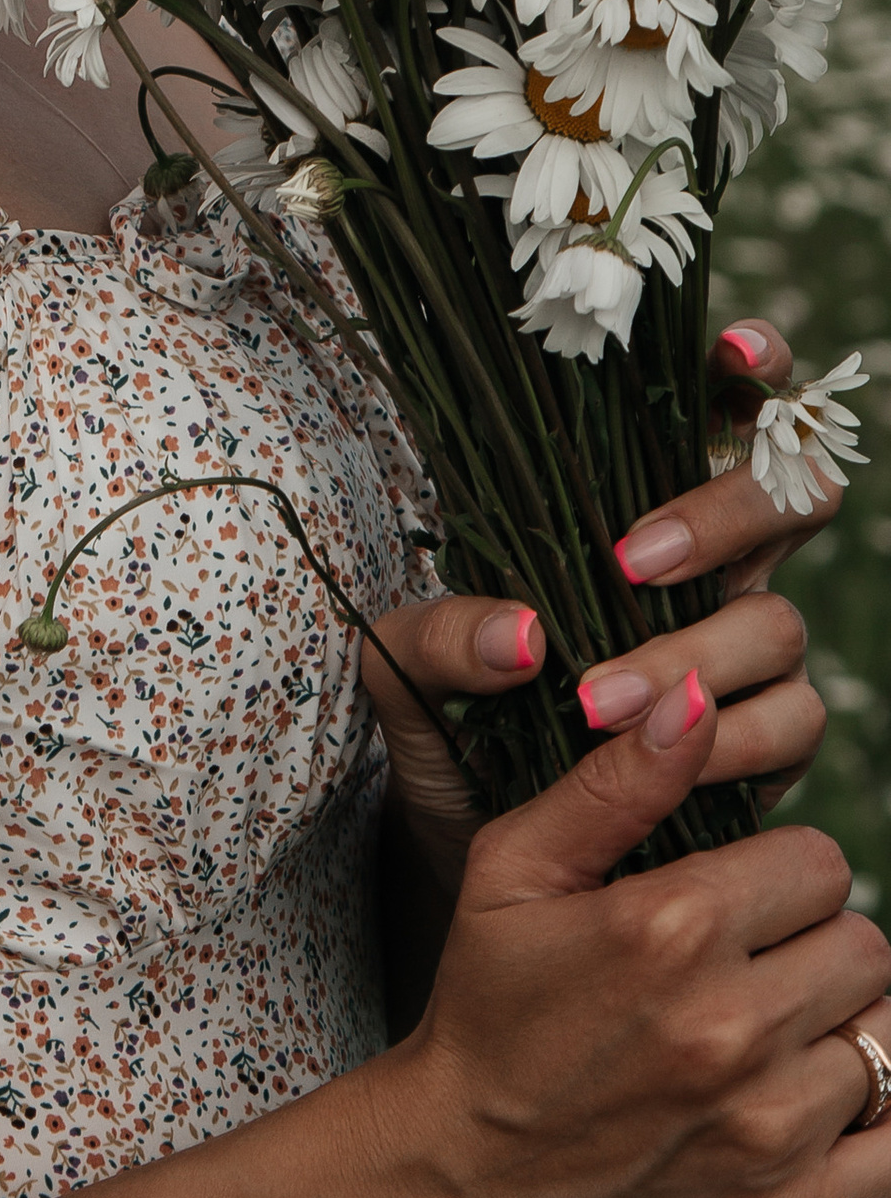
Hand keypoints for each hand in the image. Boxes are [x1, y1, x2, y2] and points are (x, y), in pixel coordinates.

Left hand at [363, 312, 837, 883]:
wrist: (469, 845)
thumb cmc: (443, 726)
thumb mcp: (403, 671)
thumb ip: (437, 639)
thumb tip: (521, 638)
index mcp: (636, 502)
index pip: (723, 406)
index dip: (754, 366)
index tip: (735, 352)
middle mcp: (715, 562)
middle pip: (795, 492)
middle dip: (727, 515)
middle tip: (632, 561)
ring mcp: (749, 647)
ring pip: (781, 622)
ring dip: (693, 657)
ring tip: (595, 704)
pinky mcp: (767, 741)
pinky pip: (790, 724)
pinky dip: (729, 744)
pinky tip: (661, 765)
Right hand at [395, 670, 890, 1197]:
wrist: (462, 1177)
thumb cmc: (490, 1006)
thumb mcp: (515, 871)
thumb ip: (616, 782)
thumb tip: (695, 697)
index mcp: (670, 927)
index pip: (819, 862)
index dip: (776, 877)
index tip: (729, 904)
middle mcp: (730, 1027)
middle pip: (863, 946)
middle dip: (810, 949)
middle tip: (745, 974)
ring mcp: (767, 1131)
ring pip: (887, 1039)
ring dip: (836, 1032)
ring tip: (763, 1042)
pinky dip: (871, 1120)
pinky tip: (805, 1104)